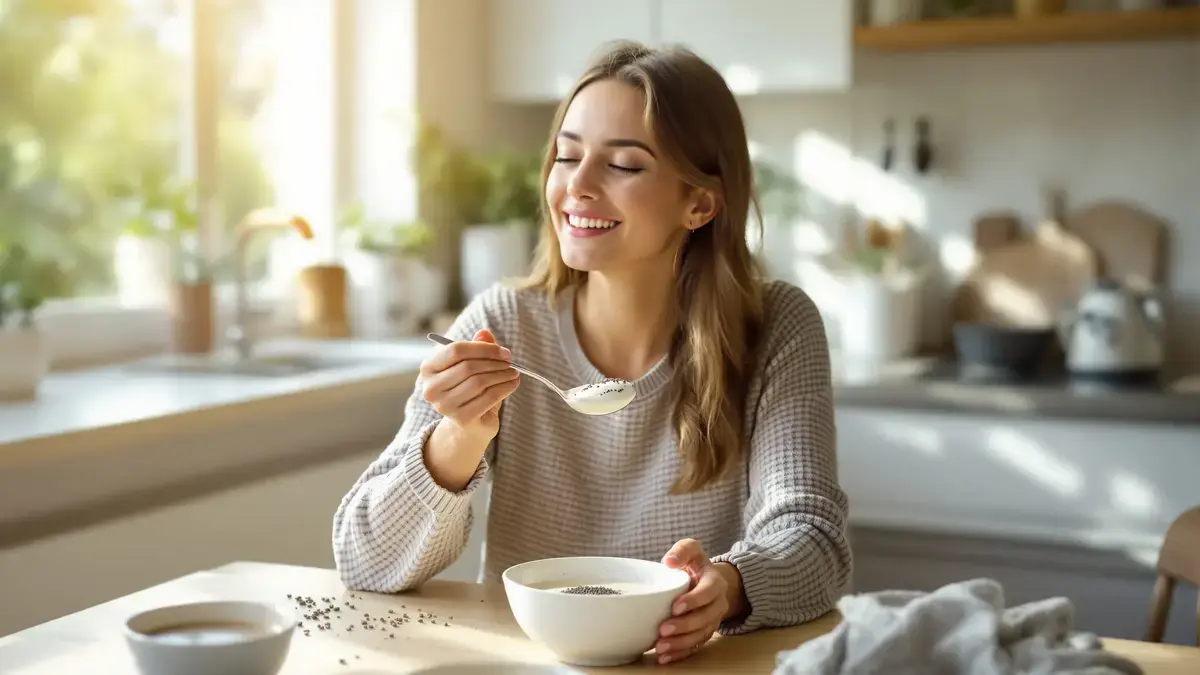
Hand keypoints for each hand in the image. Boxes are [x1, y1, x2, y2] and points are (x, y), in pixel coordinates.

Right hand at [420, 329, 518, 439]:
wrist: (467, 424)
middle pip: (468, 366)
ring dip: (502, 375)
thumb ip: (476, 348)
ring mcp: (444, 406)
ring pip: (479, 382)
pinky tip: (513, 384)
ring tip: (514, 372)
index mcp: (429, 368)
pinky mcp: (461, 419)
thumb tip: (484, 333)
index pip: (455, 350)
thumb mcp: (471, 365)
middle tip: (511, 362)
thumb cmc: (468, 388)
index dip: (483, 348)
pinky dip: (505, 388)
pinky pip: (488, 398)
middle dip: (494, 362)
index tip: (503, 351)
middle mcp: (431, 388)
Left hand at [656, 539, 743, 664]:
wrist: (706, 580)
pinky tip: (665, 657)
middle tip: (663, 630)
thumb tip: (669, 561)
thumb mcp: (691, 550)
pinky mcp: (704, 632)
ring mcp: (712, 620)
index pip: (708, 592)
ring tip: (661, 647)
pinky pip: (695, 646)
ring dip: (681, 643)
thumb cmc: (694, 565)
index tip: (675, 607)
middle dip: (685, 626)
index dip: (693, 601)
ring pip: (701, 635)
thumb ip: (682, 550)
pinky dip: (680, 653)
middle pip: (706, 618)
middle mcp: (717, 603)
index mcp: (714, 582)